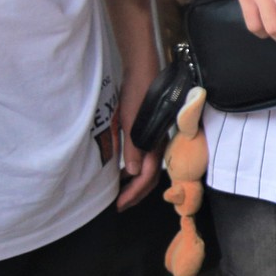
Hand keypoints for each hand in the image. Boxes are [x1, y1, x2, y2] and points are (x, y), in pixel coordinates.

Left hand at [114, 45, 163, 208]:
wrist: (142, 71)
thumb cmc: (138, 94)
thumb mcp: (131, 120)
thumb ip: (133, 147)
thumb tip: (133, 172)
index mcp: (155, 143)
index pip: (146, 177)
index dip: (133, 194)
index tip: (118, 205)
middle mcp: (157, 145)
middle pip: (150, 178)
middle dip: (135, 194)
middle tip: (119, 205)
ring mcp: (154, 139)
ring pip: (147, 170)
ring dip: (134, 184)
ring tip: (119, 191)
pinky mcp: (148, 133)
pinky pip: (144, 159)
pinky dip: (134, 170)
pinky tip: (123, 171)